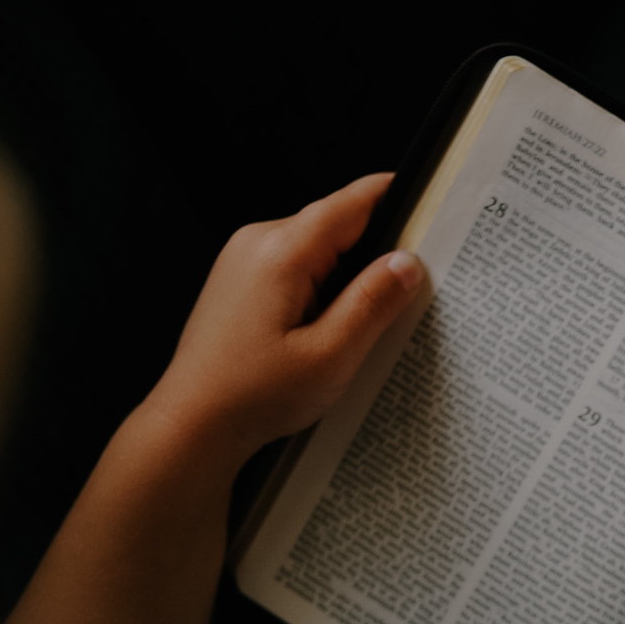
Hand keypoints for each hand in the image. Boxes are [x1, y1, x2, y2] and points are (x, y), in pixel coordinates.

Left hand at [136, 172, 423, 466]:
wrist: (193, 424)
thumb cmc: (253, 396)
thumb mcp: (331, 357)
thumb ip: (373, 304)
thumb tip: (408, 262)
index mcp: (282, 251)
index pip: (353, 202)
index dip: (397, 199)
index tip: (431, 207)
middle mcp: (257, 242)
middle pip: (337, 226)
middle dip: (374, 253)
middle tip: (405, 295)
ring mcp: (243, 259)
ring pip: (317, 250)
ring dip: (346, 278)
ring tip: (359, 327)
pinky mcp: (240, 281)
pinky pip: (295, 269)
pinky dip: (320, 291)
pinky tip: (326, 333)